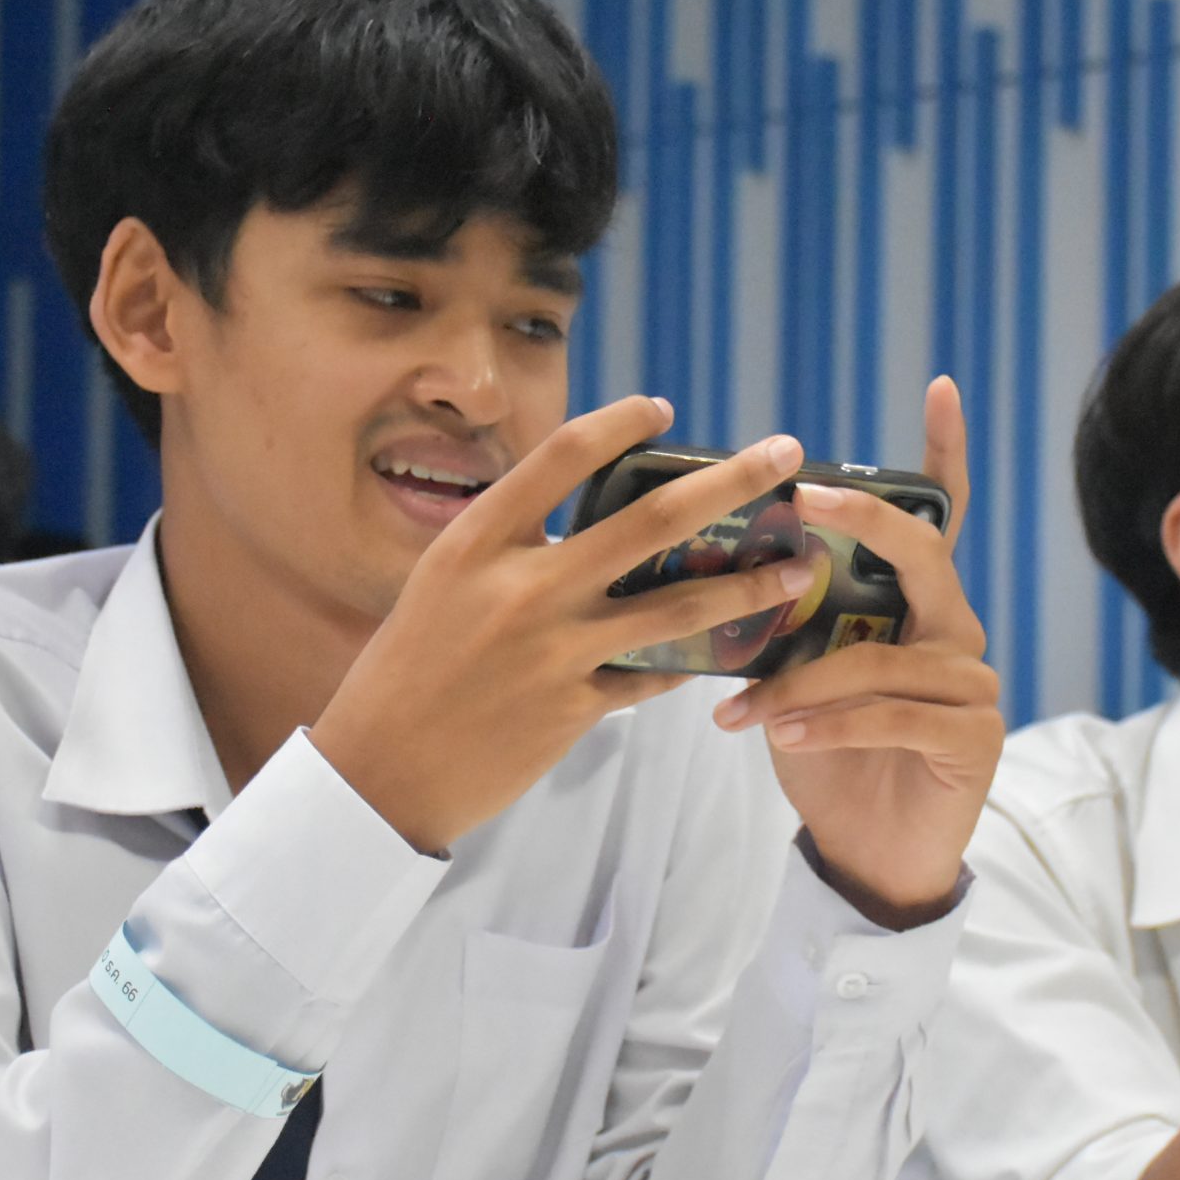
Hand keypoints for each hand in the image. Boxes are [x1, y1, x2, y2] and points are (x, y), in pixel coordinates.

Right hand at [313, 396, 819, 853]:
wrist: (380, 770)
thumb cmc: (409, 667)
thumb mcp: (443, 583)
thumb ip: (511, 546)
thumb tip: (591, 519)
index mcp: (479, 541)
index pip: (563, 455)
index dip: (622, 423)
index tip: (664, 410)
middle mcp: (523, 586)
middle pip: (651, 518)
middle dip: (732, 482)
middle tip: (786, 454)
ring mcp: (556, 650)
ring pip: (679, 606)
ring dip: (750, 585)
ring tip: (798, 568)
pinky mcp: (576, 709)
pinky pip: (656, 675)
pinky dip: (696, 659)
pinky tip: (734, 645)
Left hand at [708, 378, 1000, 926]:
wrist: (867, 857)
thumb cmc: (829, 760)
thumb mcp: (792, 684)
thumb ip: (784, 632)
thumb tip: (720, 579)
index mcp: (915, 608)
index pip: (937, 521)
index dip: (942, 455)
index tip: (939, 387)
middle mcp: (954, 632)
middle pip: (920, 557)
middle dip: (860, 521)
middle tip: (800, 505)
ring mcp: (974, 683)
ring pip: (882, 656)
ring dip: (804, 683)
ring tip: (745, 712)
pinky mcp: (976, 736)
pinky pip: (894, 712)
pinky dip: (831, 724)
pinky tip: (785, 738)